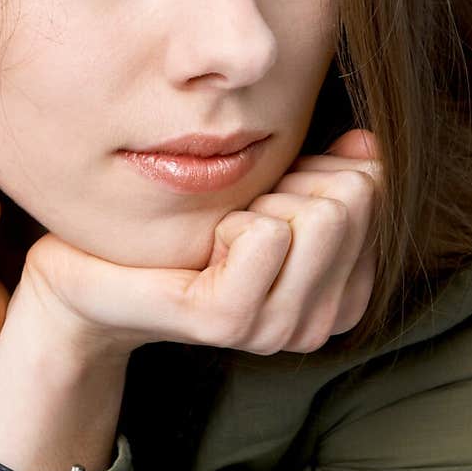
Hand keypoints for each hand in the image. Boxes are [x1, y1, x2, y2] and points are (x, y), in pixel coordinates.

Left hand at [16, 127, 380, 359]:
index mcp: (343, 292)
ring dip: (262, 200)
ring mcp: (278, 328)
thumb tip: (368, 142)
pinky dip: (231, 218)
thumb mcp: (273, 191)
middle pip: (353, 200)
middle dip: (293, 182)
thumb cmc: (188, 222)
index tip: (273, 195)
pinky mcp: (230, 321)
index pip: (376, 191)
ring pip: (320, 216)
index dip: (321, 171)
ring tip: (223, 227)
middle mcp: (321, 321)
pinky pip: (267, 235)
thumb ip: (330, 171)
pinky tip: (205, 241)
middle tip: (240, 212)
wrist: (96, 269)